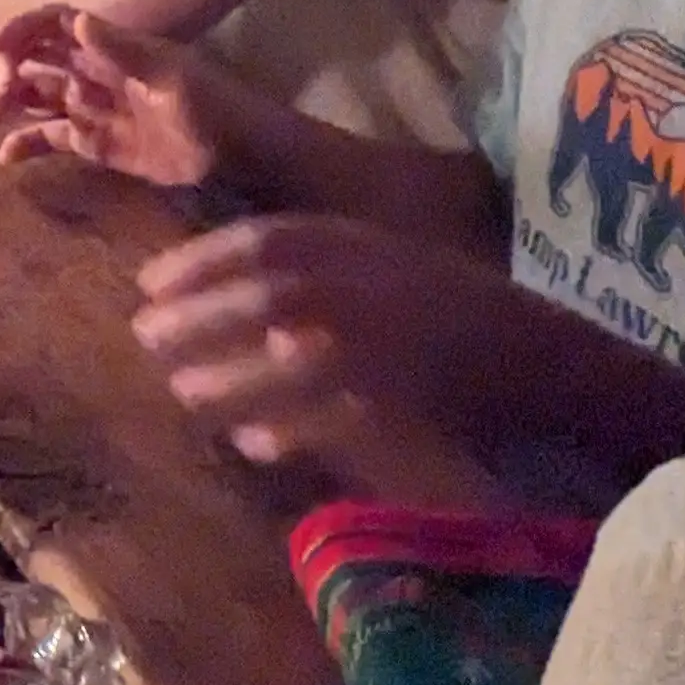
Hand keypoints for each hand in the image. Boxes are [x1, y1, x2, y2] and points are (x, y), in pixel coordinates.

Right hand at [0, 11, 226, 186]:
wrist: (243, 155)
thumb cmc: (214, 106)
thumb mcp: (170, 77)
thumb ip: (122, 51)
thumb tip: (75, 21)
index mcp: (112, 49)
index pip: (54, 25)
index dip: (21, 31)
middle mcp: (96, 73)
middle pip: (37, 61)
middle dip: (8, 72)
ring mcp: (95, 109)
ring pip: (39, 98)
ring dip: (10, 104)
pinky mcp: (99, 144)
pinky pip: (54, 138)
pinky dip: (28, 144)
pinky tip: (5, 156)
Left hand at [128, 217, 552, 466]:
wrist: (538, 358)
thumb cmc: (449, 307)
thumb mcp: (379, 259)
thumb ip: (308, 261)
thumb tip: (206, 286)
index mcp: (355, 244)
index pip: (259, 243)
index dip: (194, 263)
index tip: (146, 284)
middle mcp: (358, 286)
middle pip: (255, 299)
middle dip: (192, 322)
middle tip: (146, 341)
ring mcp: (371, 346)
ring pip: (273, 362)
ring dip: (221, 380)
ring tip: (186, 393)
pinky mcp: (387, 404)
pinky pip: (314, 420)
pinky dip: (278, 432)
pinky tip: (252, 442)